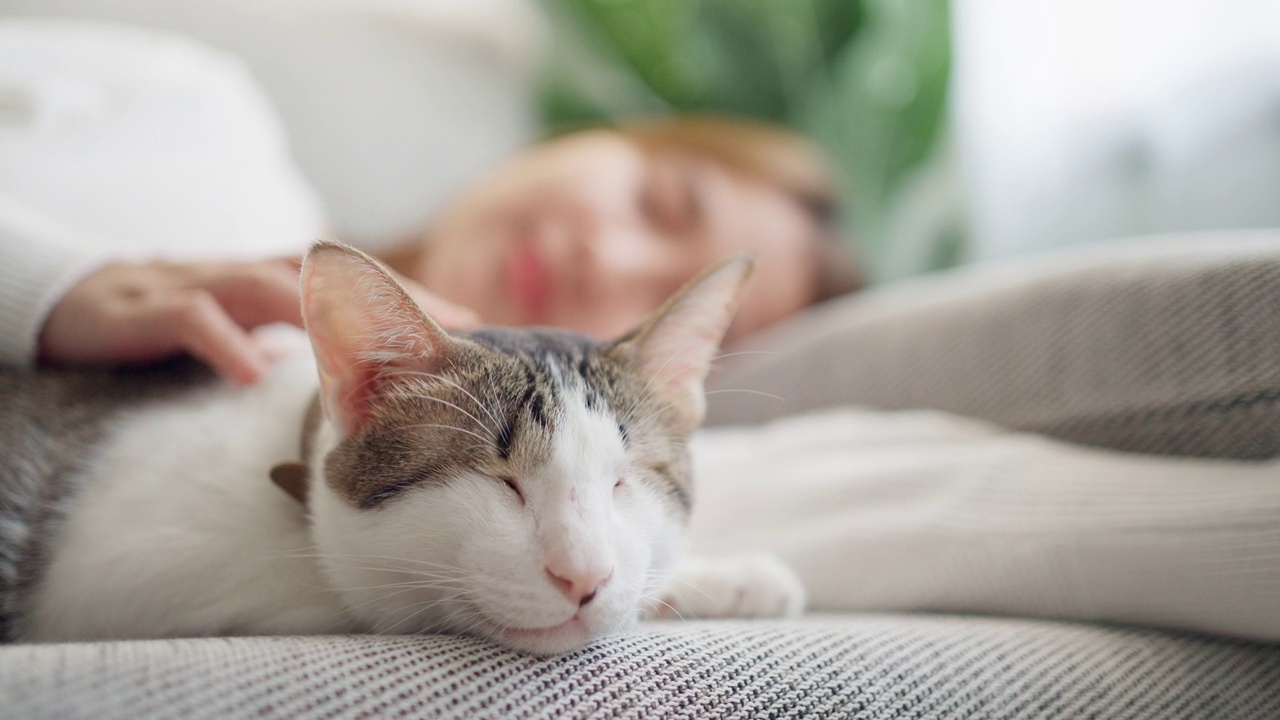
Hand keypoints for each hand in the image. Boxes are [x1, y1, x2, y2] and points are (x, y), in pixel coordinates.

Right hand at [38, 257, 481, 383]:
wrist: (76, 304)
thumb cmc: (180, 323)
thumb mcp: (250, 332)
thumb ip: (300, 345)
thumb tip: (370, 387)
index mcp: (277, 279)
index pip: (356, 282)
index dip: (413, 299)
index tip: (471, 326)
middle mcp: (248, 273)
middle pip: (331, 274)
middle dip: (394, 298)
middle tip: (452, 331)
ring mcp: (200, 284)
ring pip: (271, 285)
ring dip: (326, 312)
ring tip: (378, 346)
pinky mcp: (148, 308)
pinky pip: (194, 319)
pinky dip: (225, 342)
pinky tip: (254, 372)